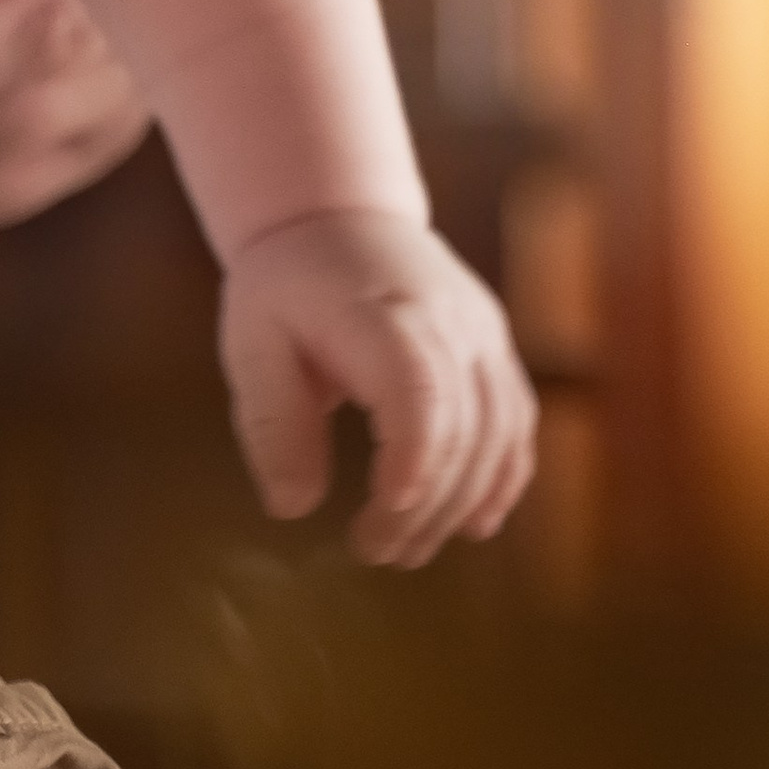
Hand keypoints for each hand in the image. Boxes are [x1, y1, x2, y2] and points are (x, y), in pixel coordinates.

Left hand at [216, 209, 534, 567]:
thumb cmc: (286, 287)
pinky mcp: (495, 348)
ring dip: (463, 501)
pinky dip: (504, 477)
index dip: (414, 457)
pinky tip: (473, 523)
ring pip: (501, 429)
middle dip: (426, 504)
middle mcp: (446, 318)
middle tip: (377, 552)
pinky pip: (517, 420)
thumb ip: (271, 422)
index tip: (381, 513)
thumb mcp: (251, 344)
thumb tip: (293, 507)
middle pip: (463, 424)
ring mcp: (481, 331)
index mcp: (378, 311)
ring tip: (411, 549)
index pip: (418, 387)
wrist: (336, 216)